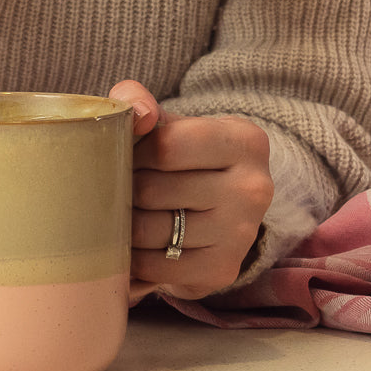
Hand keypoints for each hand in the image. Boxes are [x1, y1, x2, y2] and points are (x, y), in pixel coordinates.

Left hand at [109, 79, 272, 303]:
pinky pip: (156, 266)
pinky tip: (131, 244)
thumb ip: (139, 100)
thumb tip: (138, 114)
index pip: (166, 146)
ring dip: (123, 224)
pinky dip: (133, 257)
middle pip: (154, 190)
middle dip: (124, 188)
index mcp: (245, 141)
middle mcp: (254, 189)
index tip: (127, 155)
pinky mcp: (222, 270)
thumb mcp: (168, 120)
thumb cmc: (182, 155)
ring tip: (120, 213)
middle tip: (116, 187)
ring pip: (151, 230)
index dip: (134, 152)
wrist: (216, 205)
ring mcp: (241, 234)